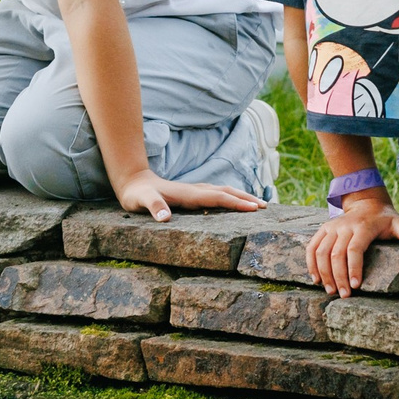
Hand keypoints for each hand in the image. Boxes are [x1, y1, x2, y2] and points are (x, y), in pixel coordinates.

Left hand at [113, 169, 266, 222]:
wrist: (133, 181)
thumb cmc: (137, 195)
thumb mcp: (141, 201)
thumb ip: (153, 207)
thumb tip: (164, 218)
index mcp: (188, 194)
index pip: (217, 198)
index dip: (235, 203)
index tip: (253, 208)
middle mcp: (195, 190)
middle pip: (226, 192)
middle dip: (246, 198)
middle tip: (266, 207)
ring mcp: (195, 190)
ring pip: (223, 192)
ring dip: (241, 196)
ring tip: (258, 205)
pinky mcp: (192, 193)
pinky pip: (217, 194)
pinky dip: (231, 197)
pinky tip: (236, 202)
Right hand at [307, 194, 398, 297]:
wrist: (366, 202)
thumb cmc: (383, 219)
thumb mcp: (397, 223)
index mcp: (362, 227)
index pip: (355, 249)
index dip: (354, 268)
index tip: (356, 286)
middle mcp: (344, 226)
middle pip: (336, 254)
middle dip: (338, 277)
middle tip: (344, 296)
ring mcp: (331, 227)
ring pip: (321, 252)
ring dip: (324, 274)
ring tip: (331, 291)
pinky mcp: (323, 230)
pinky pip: (312, 247)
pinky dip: (311, 264)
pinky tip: (315, 279)